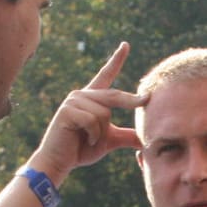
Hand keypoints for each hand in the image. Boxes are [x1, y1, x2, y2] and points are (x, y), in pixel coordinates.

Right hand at [27, 42, 147, 178]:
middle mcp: (82, 95)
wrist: (59, 162)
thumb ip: (126, 136)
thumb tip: (147, 139)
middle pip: (114, 96)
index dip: (116, 60)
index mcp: (93, 98)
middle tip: (146, 100)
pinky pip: (92, 121)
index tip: (125, 45)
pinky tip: (82, 139)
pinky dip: (93, 135)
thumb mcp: (108, 140)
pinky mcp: (67, 111)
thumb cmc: (82, 150)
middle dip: (130, 102)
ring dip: (101, 133)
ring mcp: (73, 101)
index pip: (106, 75)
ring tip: (88, 139)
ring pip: (104, 114)